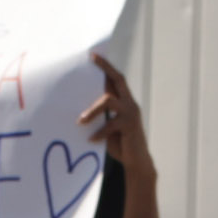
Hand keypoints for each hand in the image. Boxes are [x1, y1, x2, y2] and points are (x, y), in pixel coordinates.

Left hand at [82, 56, 151, 174]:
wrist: (137, 162)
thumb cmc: (120, 144)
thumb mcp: (109, 126)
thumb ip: (102, 115)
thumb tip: (81, 108)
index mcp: (125, 102)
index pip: (117, 79)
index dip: (106, 67)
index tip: (93, 55)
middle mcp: (130, 104)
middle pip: (118, 80)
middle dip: (105, 68)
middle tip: (91, 59)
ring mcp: (131, 114)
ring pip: (108, 100)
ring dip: (92, 110)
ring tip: (80, 121)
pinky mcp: (130, 126)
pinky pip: (110, 124)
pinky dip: (99, 132)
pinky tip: (91, 139)